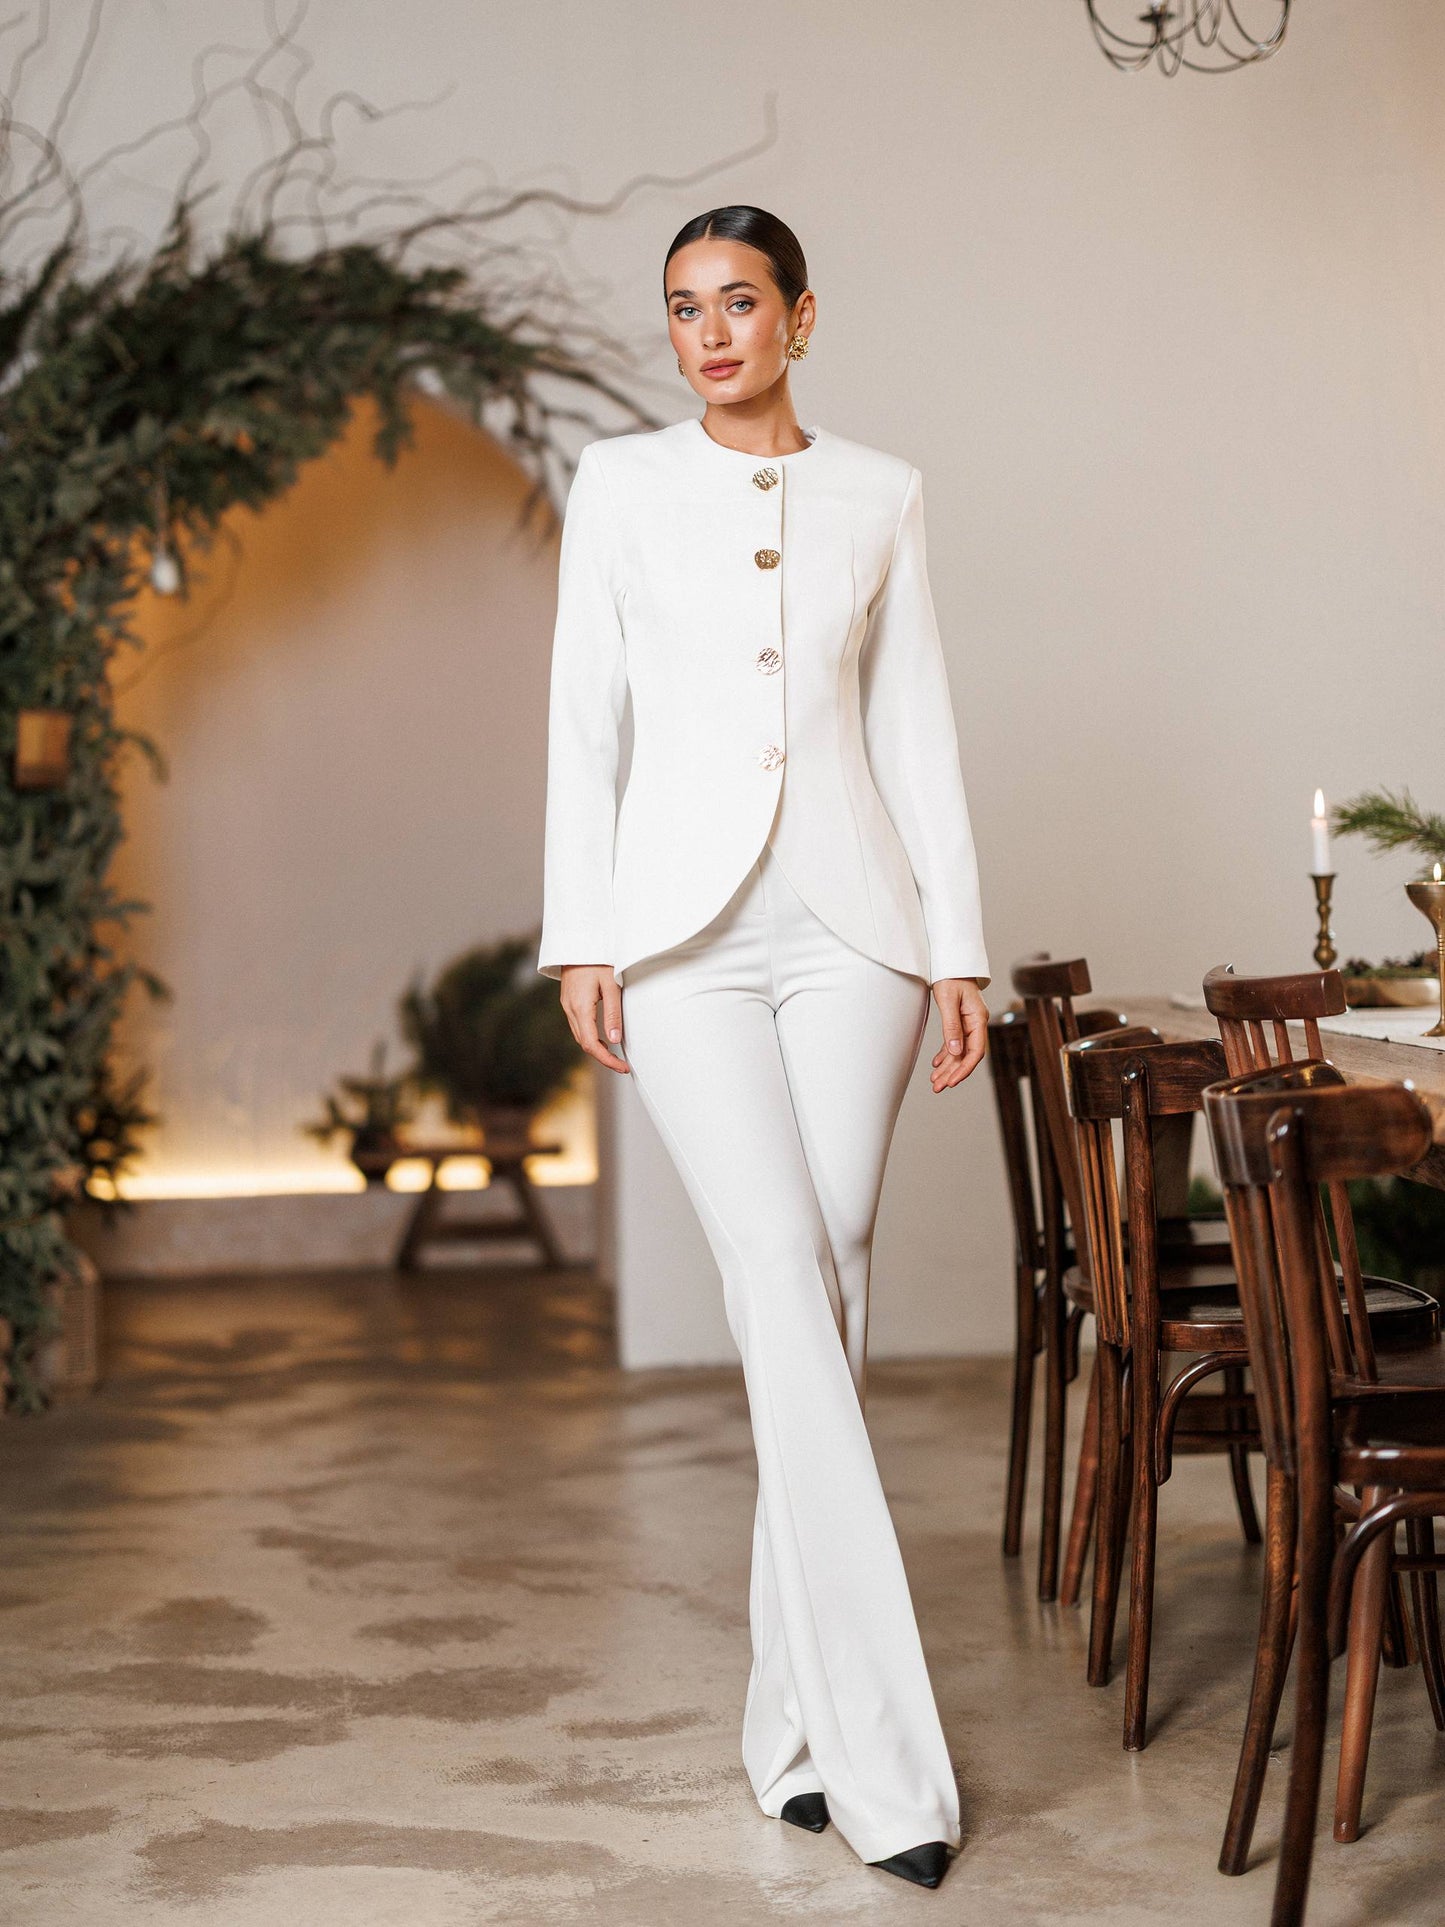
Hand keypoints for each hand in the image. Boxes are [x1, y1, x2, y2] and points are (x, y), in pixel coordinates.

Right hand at [559, 965, 630, 1073]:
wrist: (579, 939)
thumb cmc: (598, 958)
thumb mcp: (611, 984)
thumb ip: (613, 1013)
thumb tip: (615, 1041)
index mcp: (580, 1007)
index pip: (591, 1044)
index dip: (607, 1060)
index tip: (623, 1067)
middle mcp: (569, 1009)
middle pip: (584, 1043)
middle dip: (603, 1057)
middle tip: (622, 1065)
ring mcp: (566, 1005)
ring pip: (580, 1035)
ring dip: (596, 1047)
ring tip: (615, 1054)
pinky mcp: (568, 1001)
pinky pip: (577, 1025)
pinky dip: (590, 1036)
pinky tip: (603, 1036)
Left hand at [929, 977, 987, 1091]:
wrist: (951, 961)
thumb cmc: (951, 977)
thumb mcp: (948, 1001)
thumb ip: (951, 1026)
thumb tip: (954, 1051)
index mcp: (979, 1019)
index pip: (976, 1051)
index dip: (964, 1069)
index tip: (951, 1082)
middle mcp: (976, 1023)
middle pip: (967, 1055)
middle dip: (953, 1073)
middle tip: (938, 1087)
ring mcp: (969, 1023)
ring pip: (959, 1051)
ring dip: (948, 1067)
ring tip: (935, 1082)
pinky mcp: (960, 1021)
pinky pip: (954, 1043)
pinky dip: (945, 1055)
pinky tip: (936, 1065)